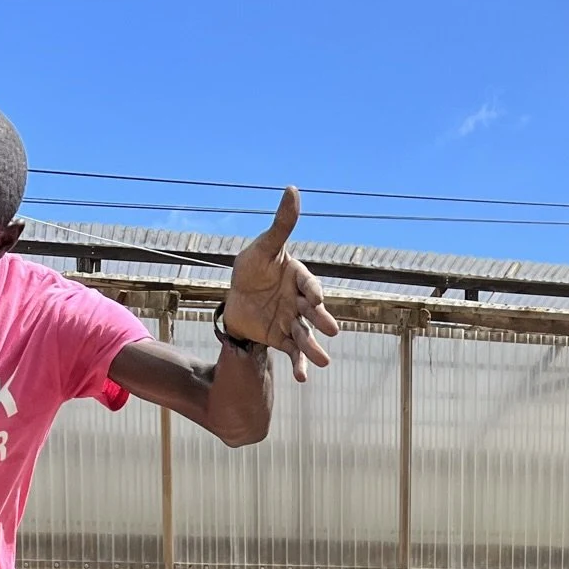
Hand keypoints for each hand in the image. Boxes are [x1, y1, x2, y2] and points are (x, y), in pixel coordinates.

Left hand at [224, 187, 339, 383]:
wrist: (236, 297)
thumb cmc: (252, 268)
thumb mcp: (264, 248)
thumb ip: (282, 225)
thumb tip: (293, 189)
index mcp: (297, 278)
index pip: (308, 285)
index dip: (311, 292)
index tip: (314, 299)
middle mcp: (298, 302)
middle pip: (312, 313)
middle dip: (321, 321)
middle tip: (332, 331)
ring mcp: (291, 322)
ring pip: (305, 336)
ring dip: (314, 349)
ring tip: (324, 362)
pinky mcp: (281, 338)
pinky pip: (292, 352)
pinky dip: (298, 365)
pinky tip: (302, 378)